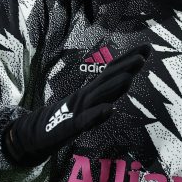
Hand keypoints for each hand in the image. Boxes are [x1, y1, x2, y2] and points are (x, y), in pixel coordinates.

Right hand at [1, 43, 151, 165]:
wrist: (34, 133)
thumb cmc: (66, 118)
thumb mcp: (90, 105)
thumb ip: (106, 94)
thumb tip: (126, 82)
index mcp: (92, 90)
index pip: (113, 71)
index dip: (129, 59)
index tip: (147, 48)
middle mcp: (86, 95)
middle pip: (107, 78)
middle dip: (126, 66)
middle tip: (144, 54)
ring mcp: (78, 109)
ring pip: (98, 95)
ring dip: (114, 86)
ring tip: (130, 77)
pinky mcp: (70, 126)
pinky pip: (85, 120)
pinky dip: (97, 114)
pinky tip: (109, 110)